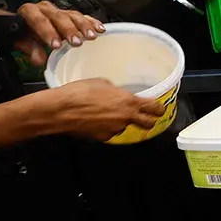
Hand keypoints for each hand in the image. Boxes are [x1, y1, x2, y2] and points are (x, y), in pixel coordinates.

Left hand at [14, 1, 105, 65]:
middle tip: (77, 42)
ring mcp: (60, 11)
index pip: (39, 20)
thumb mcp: (22, 41)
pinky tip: (100, 29)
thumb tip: (38, 59)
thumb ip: (29, 49)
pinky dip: (92, 22)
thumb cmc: (25, 33)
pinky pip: (83, 16)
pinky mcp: (71, 15)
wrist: (27, 26)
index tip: (56, 45)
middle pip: (59, 17)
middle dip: (69, 30)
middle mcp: (46, 9)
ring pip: (73, 15)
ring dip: (84, 26)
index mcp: (30, 12)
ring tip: (91, 36)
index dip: (48, 32)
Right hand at [49, 78, 165, 141]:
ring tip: (108, 113)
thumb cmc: (78, 92)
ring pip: (125, 127)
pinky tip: (96, 120)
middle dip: (148, 120)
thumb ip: (115, 90)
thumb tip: (116, 93)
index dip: (160, 109)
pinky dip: (107, 127)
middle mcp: (125, 118)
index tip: (160, 108)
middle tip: (145, 116)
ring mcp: (114, 129)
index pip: (155, 108)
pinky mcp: (102, 137)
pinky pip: (110, 132)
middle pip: (148, 124)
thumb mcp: (102, 82)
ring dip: (122, 122)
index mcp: (129, 102)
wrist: (59, 110)